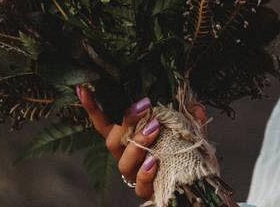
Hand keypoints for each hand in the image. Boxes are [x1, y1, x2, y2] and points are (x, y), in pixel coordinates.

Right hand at [77, 85, 206, 199]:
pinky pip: (140, 183)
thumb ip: (189, 118)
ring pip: (124, 161)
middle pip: (114, 140)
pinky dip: (145, 172)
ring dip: (138, 143)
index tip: (83, 88)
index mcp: (130, 140)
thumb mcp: (188, 131)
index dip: (94, 108)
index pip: (106, 123)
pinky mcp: (146, 190)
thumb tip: (196, 105)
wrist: (196, 182)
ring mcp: (134, 175)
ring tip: (154, 128)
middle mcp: (127, 157)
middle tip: (145, 105)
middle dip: (127, 122)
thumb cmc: (184, 153)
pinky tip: (153, 162)